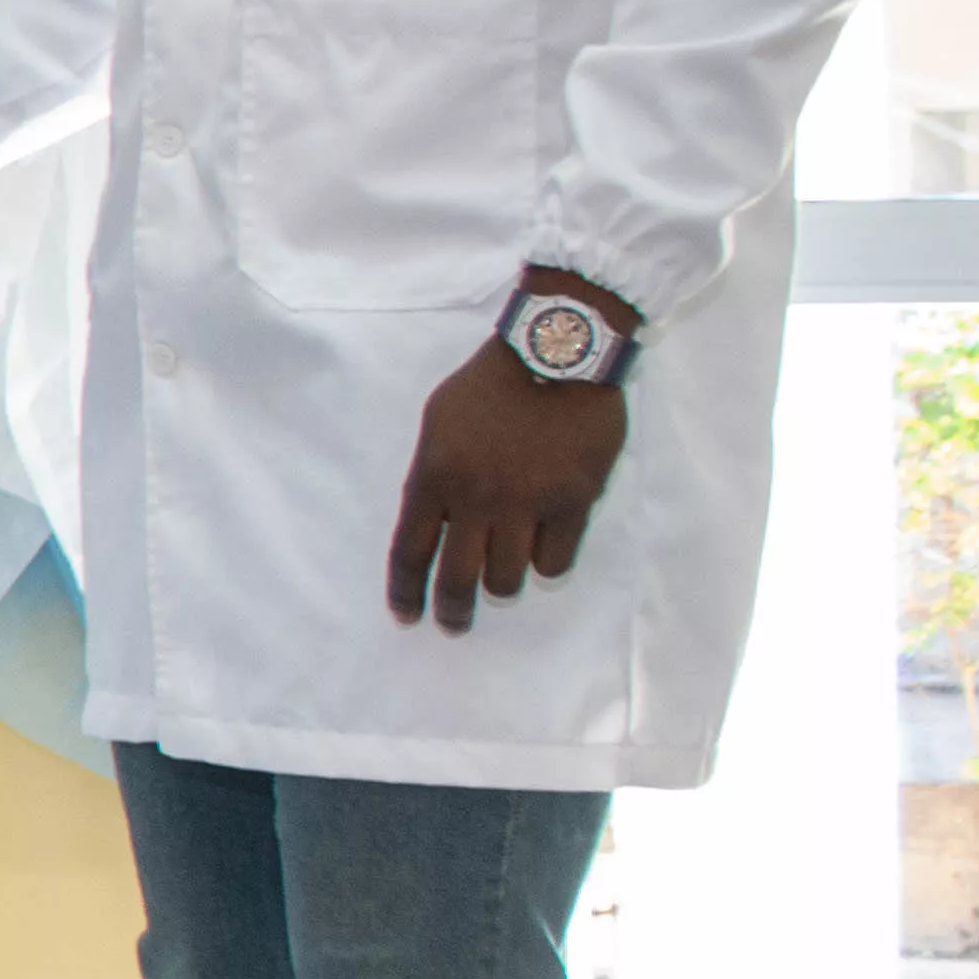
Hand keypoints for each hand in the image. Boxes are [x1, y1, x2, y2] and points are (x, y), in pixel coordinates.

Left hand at [383, 284, 634, 631]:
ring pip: (507, 578)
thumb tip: (431, 524)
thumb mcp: (438, 421)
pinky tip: (544, 549)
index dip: (405, 592)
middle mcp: (476, 498)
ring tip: (505, 571)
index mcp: (434, 476)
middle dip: (451, 611)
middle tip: (453, 625)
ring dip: (503, 582)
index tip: (407, 616)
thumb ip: (430, 474)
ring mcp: (526, 502)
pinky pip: (554, 561)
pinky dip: (545, 563)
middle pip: (457, 578)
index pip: (409, 551)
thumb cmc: (492, 384)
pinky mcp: (573, 502)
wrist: (560, 353)